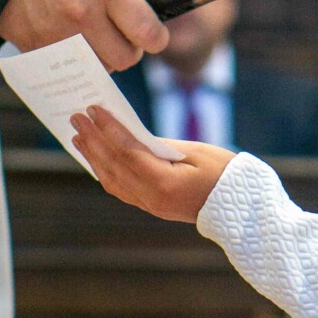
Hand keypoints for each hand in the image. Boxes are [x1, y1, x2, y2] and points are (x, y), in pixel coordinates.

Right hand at [0, 0, 167, 68]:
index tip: (153, 34)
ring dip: (102, 56)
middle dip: (128, 49)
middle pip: (126, 59)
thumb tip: (158, 4)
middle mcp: (83, 13)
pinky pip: (73, 70)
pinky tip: (69, 36)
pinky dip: (76, 60)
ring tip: (91, 32)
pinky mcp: (40, 51)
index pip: (148, 32)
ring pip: (100, 69)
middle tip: (119, 33)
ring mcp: (59, 35)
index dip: (156, 37)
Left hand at [70, 105, 234, 221]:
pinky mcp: (152, 206)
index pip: (127, 152)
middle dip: (93, 140)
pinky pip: (120, 189)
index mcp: (165, 183)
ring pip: (112, 180)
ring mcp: (150, 205)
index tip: (94, 109)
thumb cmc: (225, 174)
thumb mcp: (195, 152)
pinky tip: (96, 158)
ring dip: (93, 156)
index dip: (108, 129)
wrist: (241, 208)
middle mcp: (152, 198)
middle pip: (113, 166)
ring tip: (78, 135)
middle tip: (76, 117)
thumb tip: (130, 135)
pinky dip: (105, 171)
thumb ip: (160, 146)